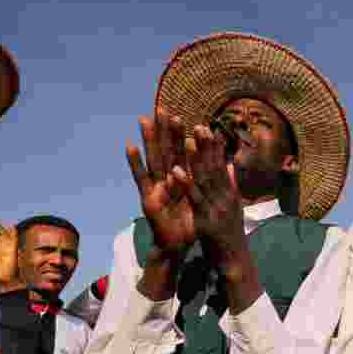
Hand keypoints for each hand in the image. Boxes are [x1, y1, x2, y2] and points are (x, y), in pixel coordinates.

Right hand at [127, 109, 196, 257]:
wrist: (177, 246)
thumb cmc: (189, 223)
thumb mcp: (202, 201)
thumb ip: (209, 183)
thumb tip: (223, 167)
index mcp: (180, 180)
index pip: (182, 153)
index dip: (181, 135)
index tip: (182, 114)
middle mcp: (166, 180)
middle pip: (166, 150)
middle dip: (164, 130)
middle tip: (161, 107)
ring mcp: (155, 187)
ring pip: (153, 159)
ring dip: (148, 139)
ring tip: (143, 119)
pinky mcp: (148, 198)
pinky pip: (141, 178)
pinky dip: (134, 162)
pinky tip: (129, 146)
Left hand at [174, 125, 248, 266]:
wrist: (234, 261)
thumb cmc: (229, 235)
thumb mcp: (231, 208)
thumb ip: (230, 186)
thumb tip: (229, 165)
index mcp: (229, 194)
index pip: (221, 166)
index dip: (214, 147)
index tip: (208, 128)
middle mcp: (225, 197)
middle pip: (214, 167)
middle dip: (206, 146)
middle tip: (198, 125)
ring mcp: (217, 207)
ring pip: (205, 179)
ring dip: (195, 159)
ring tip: (186, 139)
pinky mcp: (206, 219)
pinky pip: (193, 199)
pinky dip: (185, 184)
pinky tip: (175, 170)